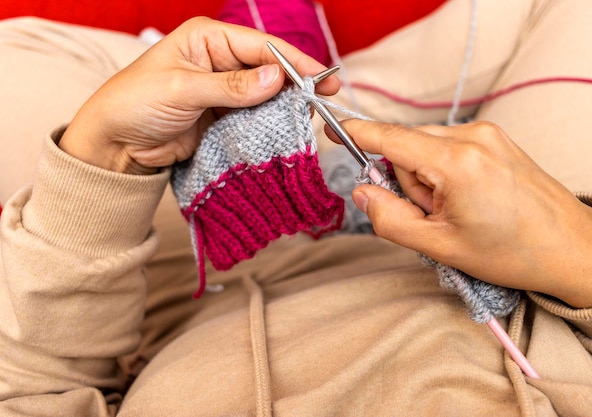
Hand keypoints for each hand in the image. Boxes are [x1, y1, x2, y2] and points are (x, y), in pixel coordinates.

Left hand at [60, 17, 338, 173]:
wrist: (116, 144)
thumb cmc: (135, 102)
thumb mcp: (182, 89)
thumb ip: (231, 86)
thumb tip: (277, 78)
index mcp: (207, 39)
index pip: (260, 46)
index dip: (292, 61)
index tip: (320, 78)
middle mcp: (220, 60)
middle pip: (269, 69)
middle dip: (295, 84)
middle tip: (325, 98)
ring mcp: (224, 90)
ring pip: (267, 95)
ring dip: (286, 106)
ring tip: (311, 117)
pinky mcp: (224, 117)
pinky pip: (256, 117)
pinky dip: (271, 124)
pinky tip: (288, 129)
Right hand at [335, 120, 591, 307]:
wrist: (571, 248)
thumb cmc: (511, 253)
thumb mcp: (440, 247)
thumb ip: (390, 219)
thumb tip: (362, 192)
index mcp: (456, 163)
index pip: (391, 138)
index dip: (357, 132)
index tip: (331, 128)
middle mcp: (472, 137)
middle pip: (407, 148)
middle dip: (407, 182)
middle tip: (434, 216)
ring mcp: (487, 134)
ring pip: (427, 149)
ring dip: (428, 179)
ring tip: (458, 211)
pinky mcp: (495, 138)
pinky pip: (448, 148)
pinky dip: (444, 172)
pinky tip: (468, 199)